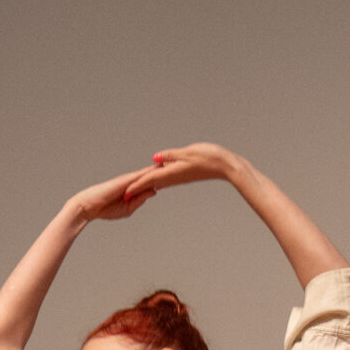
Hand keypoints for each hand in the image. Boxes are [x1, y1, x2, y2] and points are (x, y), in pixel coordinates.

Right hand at [66, 164, 165, 223]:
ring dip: (160, 167)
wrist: (89, 206)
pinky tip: (161, 167)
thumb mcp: (127, 209)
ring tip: (173, 160)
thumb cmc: (105, 209)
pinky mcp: (126, 180)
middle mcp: (132, 181)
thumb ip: (140, 200)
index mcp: (132, 189)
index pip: (149, 182)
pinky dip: (151, 171)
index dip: (160, 178)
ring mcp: (129, 179)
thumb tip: (153, 191)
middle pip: (151, 174)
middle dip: (163, 169)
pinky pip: (141, 175)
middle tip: (178, 161)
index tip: (173, 173)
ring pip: (148, 172)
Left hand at [122, 142, 250, 201]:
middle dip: (137, 189)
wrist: (225, 166)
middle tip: (123, 196)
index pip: (149, 180)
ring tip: (133, 190)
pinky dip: (156, 181)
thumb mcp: (187, 152)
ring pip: (157, 182)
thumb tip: (155, 159)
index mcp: (172, 173)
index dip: (135, 186)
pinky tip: (153, 182)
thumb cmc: (209, 157)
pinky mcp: (183, 175)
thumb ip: (170, 155)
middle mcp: (173, 177)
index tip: (124, 194)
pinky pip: (165, 179)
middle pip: (150, 183)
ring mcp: (178, 177)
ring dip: (145, 186)